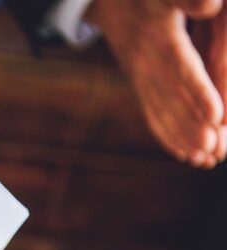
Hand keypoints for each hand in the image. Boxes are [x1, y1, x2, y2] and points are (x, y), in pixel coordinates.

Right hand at [87, 0, 226, 167]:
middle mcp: (146, 63)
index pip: (181, 69)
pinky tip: (183, 153)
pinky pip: (153, 113)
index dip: (198, 92)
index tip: (217, 115)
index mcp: (159, 38)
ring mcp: (141, 77)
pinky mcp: (141, 84)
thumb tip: (212, 4)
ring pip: (163, 111)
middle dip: (192, 126)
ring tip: (203, 160)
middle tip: (213, 150)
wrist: (107, 0)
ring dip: (182, 137)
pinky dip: (168, 134)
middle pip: (172, 99)